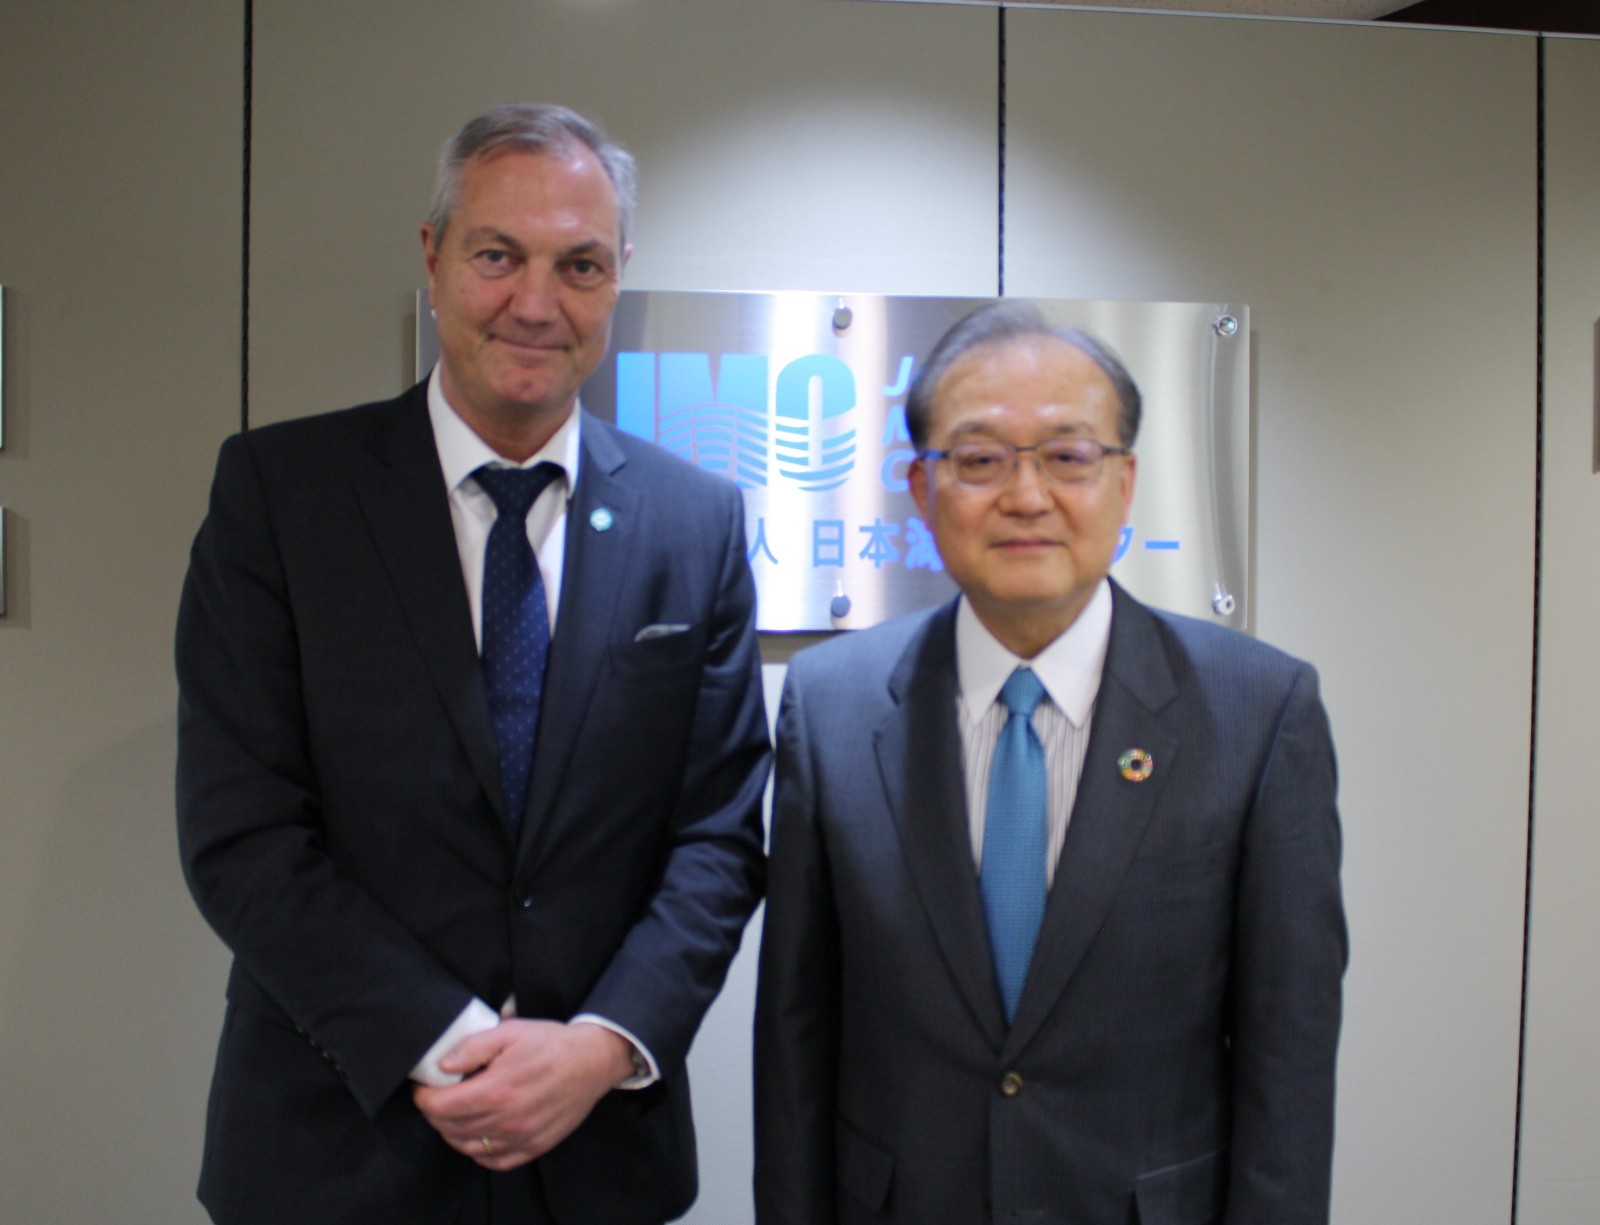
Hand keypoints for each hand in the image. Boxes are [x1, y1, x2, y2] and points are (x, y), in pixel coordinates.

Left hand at [413, 1018, 635, 1170]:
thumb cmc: (552, 1044)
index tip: (424, 1087)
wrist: (593, 1061)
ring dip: (452, 1132)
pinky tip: (478, 1133)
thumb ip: (473, 1047)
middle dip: (435, 1113)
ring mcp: (521, 1137)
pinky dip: (478, 1151)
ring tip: (454, 1113)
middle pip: (450, 1129)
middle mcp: (507, 1120)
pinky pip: (494, 1161)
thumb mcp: (510, 1031)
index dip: (424, 1098)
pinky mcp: (534, 1146)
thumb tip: (443, 1065)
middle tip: (437, 1096)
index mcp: (496, 1090)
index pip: (440, 1107)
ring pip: (468, 1147)